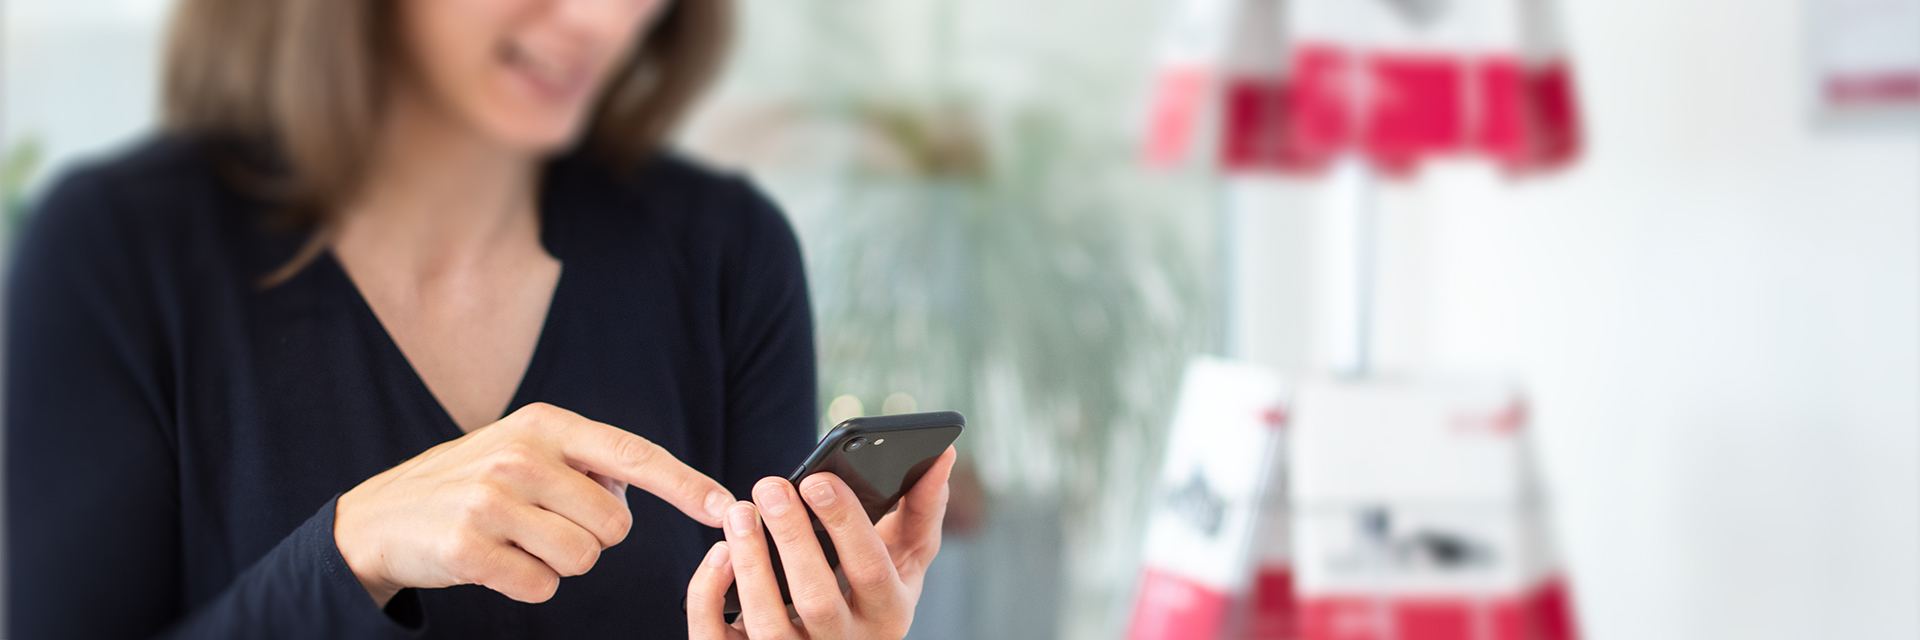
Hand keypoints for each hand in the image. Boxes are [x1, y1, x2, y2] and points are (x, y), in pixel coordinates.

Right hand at [335, 402, 732, 605]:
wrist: (380, 517)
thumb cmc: (471, 484)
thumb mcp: (524, 448)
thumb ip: (585, 461)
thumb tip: (639, 487)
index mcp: (545, 424)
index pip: (633, 454)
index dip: (685, 484)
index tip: (724, 506)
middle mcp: (520, 454)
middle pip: (614, 525)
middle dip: (592, 537)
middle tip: (545, 524)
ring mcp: (491, 500)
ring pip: (582, 558)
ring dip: (560, 563)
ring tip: (518, 541)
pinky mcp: (469, 547)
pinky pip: (541, 586)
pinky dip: (528, 585)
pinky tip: (495, 563)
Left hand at [686, 447, 957, 639]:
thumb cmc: (871, 594)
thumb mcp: (905, 561)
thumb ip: (922, 512)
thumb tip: (942, 455)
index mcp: (889, 614)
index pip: (872, 571)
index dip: (846, 525)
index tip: (818, 478)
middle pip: (818, 599)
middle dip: (793, 538)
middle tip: (770, 484)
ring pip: (768, 624)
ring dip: (751, 563)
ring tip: (740, 511)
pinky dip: (711, 598)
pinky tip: (719, 554)